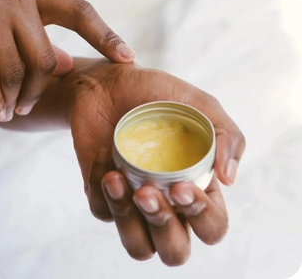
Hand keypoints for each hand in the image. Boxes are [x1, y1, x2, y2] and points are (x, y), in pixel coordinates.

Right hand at [0, 0, 135, 121]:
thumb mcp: (24, 16)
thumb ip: (45, 38)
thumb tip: (65, 66)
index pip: (79, 12)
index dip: (106, 36)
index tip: (129, 59)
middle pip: (43, 59)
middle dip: (36, 91)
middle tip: (25, 106)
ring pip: (14, 73)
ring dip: (14, 101)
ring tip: (10, 110)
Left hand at [68, 61, 244, 265]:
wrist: (106, 80)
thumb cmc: (155, 93)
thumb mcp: (198, 103)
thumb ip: (227, 135)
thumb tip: (228, 178)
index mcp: (199, 187)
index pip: (212, 226)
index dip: (202, 216)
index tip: (180, 186)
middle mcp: (168, 203)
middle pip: (176, 250)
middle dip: (164, 228)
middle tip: (146, 192)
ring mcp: (133, 201)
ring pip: (138, 246)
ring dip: (128, 221)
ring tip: (116, 179)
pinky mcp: (102, 193)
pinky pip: (102, 214)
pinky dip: (103, 195)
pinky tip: (103, 164)